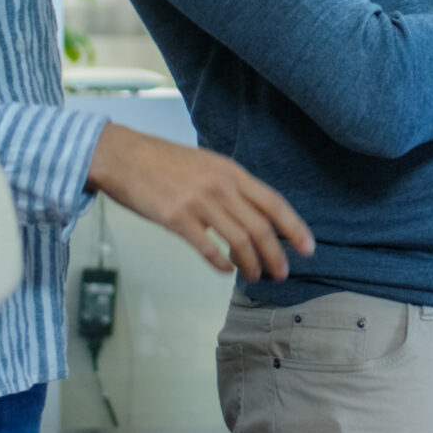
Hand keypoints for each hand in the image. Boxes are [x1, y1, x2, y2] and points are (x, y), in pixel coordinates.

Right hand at [86, 124, 313, 280]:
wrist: (125, 157)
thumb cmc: (165, 162)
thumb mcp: (207, 164)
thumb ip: (231, 186)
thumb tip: (255, 214)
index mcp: (232, 172)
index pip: (274, 202)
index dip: (294, 227)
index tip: (308, 248)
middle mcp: (221, 187)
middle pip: (260, 227)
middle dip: (276, 255)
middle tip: (282, 274)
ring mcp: (199, 203)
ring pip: (238, 241)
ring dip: (251, 263)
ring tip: (255, 276)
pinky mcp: (176, 219)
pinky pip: (207, 248)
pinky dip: (220, 264)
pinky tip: (225, 270)